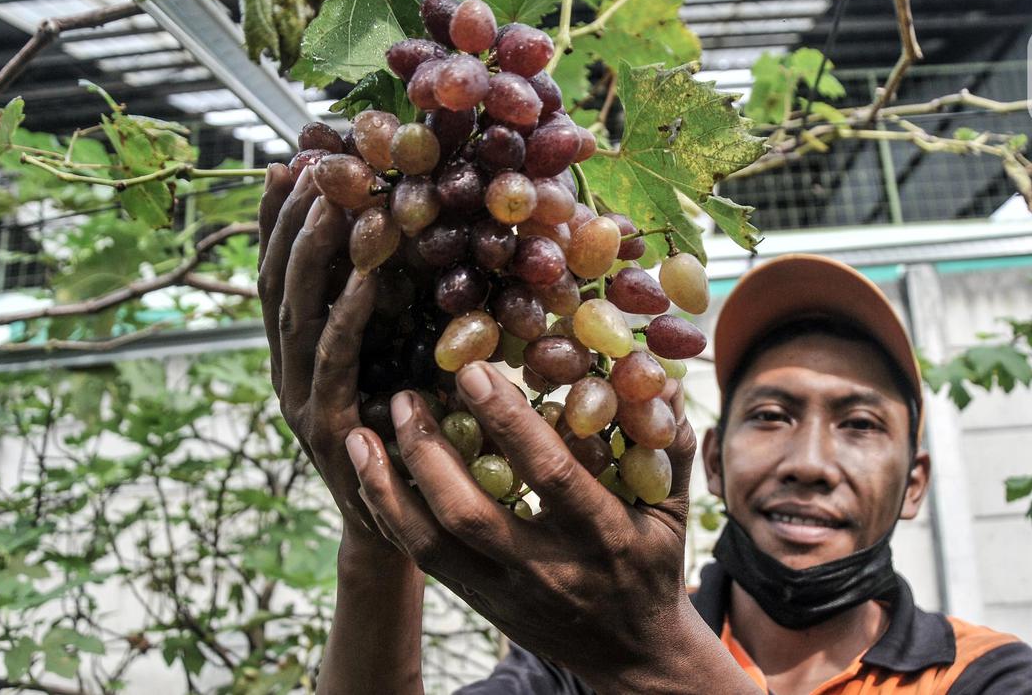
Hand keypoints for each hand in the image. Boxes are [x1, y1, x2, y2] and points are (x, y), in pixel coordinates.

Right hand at [259, 163, 425, 694]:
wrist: (403, 528)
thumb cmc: (410, 438)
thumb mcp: (399, 363)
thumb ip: (395, 314)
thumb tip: (422, 241)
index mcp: (301, 352)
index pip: (282, 273)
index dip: (281, 218)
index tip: (292, 160)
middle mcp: (289, 369)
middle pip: (277, 283)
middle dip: (288, 220)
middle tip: (307, 162)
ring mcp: (300, 398)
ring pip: (294, 314)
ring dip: (310, 253)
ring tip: (328, 199)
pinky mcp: (324, 426)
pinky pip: (334, 360)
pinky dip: (346, 314)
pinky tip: (363, 275)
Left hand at [348, 362, 755, 692]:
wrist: (634, 660)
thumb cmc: (654, 571)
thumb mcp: (673, 512)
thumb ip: (669, 447)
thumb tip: (661, 379)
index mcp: (600, 535)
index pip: (548, 474)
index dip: (508, 422)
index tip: (473, 371)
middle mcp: (545, 568)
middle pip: (469, 514)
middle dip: (429, 453)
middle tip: (403, 398)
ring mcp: (505, 592)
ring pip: (430, 545)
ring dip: (387, 489)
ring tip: (358, 436)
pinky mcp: (479, 604)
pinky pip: (424, 562)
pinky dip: (389, 517)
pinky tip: (366, 478)